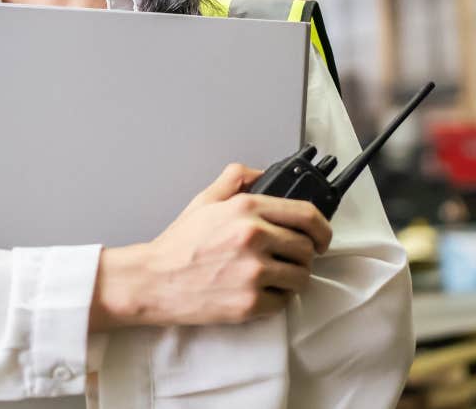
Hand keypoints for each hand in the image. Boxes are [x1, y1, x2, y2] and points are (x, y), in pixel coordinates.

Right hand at [90, 164, 331, 330]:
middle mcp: (254, 237)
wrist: (153, 281)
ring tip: (272, 277)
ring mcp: (253, 272)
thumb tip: (260, 172)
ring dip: (292, 279)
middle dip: (303, 256)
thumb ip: (235, 178)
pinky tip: (257, 292)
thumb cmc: (178, 245)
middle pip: (307, 248)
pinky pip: (283, 302)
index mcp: (246, 209)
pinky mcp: (250, 303)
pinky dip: (276, 300)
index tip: (322, 237)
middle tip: (288, 260)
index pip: (307, 215)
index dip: (322, 228)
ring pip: (300, 277)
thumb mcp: (205, 200)